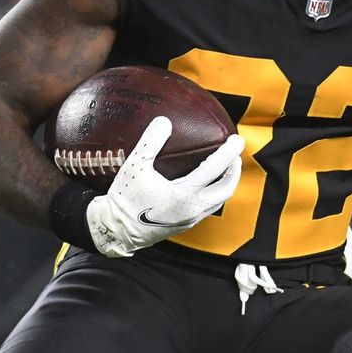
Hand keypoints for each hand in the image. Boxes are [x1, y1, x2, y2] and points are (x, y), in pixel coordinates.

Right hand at [85, 117, 244, 257]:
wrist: (115, 231)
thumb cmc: (124, 200)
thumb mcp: (135, 167)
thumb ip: (150, 143)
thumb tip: (164, 121)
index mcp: (184, 195)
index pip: (214, 170)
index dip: (228, 153)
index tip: (237, 139)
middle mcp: (192, 209)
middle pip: (225, 190)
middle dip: (234, 171)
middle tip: (236, 155)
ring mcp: (189, 219)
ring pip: (217, 201)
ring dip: (225, 184)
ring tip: (226, 169)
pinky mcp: (183, 225)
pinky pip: (206, 208)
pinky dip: (213, 194)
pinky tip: (205, 186)